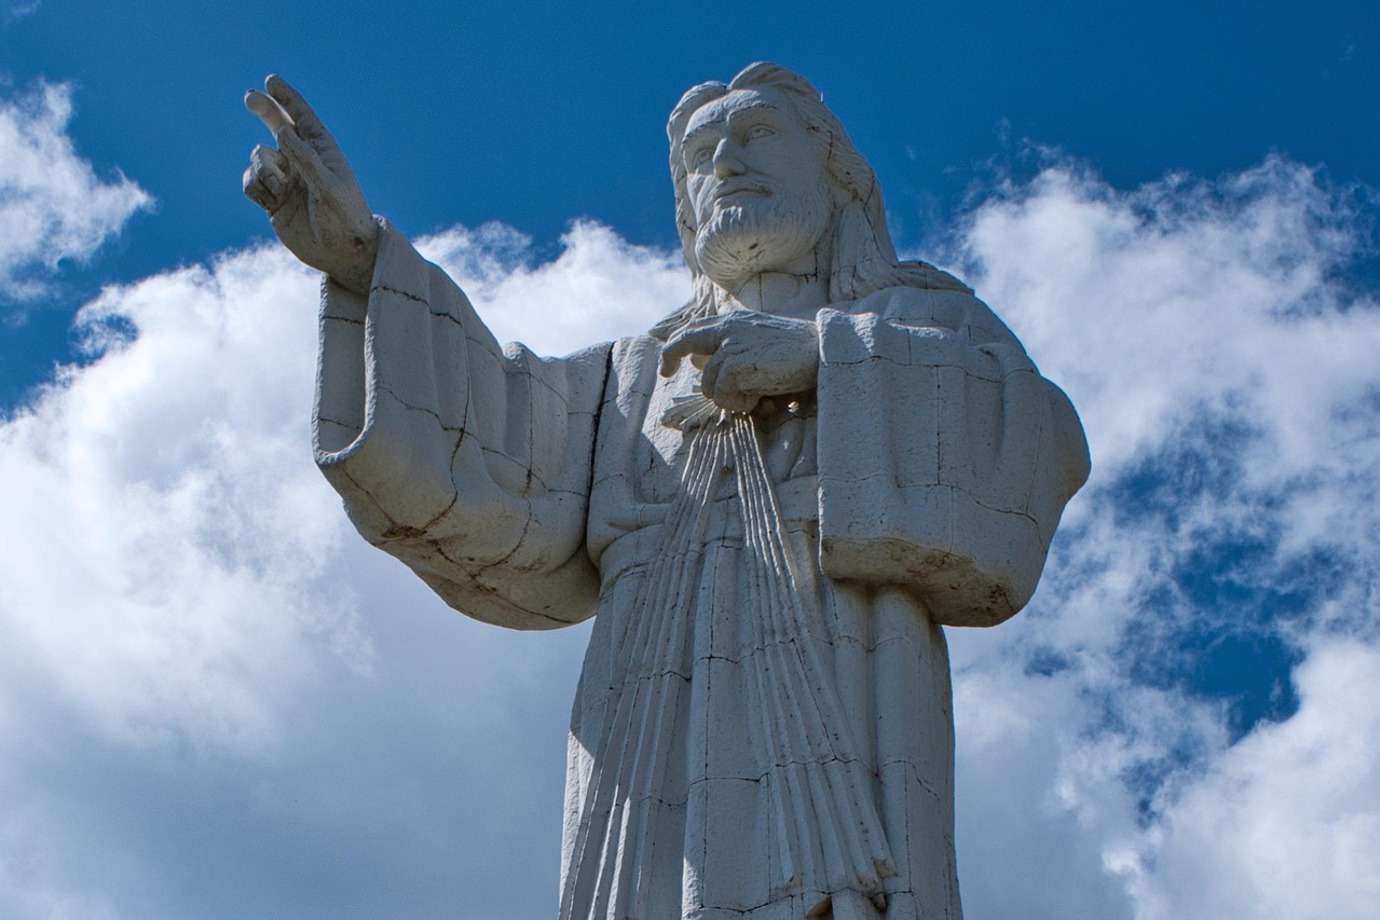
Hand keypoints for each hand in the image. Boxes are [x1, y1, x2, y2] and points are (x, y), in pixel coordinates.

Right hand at [243, 75, 377, 292]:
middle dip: (265, 110)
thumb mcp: (329, 188)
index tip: (271, 80)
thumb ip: (306, 160)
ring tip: (280, 189)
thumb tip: (282, 133)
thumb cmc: (345, 218)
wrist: (341, 253)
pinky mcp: (273, 199)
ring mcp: (287, 179)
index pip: (303, 118)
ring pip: (259, 158)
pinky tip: (271, 201)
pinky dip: (255, 188)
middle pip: (277, 126)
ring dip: (263, 170)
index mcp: (323, 152)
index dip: (287, 98)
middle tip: (250, 98)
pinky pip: (251, 182)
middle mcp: (303, 161)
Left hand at [659, 312, 817, 412]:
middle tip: (665, 373)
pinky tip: (758, 398)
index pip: (693, 328)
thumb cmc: (795, 351)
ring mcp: (730, 345)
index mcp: (732, 321)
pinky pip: (722, 394)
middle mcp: (727, 328)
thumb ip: (728, 347)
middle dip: (669, 357)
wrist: (821, 350)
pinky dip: (738, 403)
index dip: (676, 345)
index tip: (669, 362)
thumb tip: (696, 361)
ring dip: (727, 397)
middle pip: (683, 341)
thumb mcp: (757, 341)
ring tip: (754, 394)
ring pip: (707, 383)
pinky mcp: (736, 364)